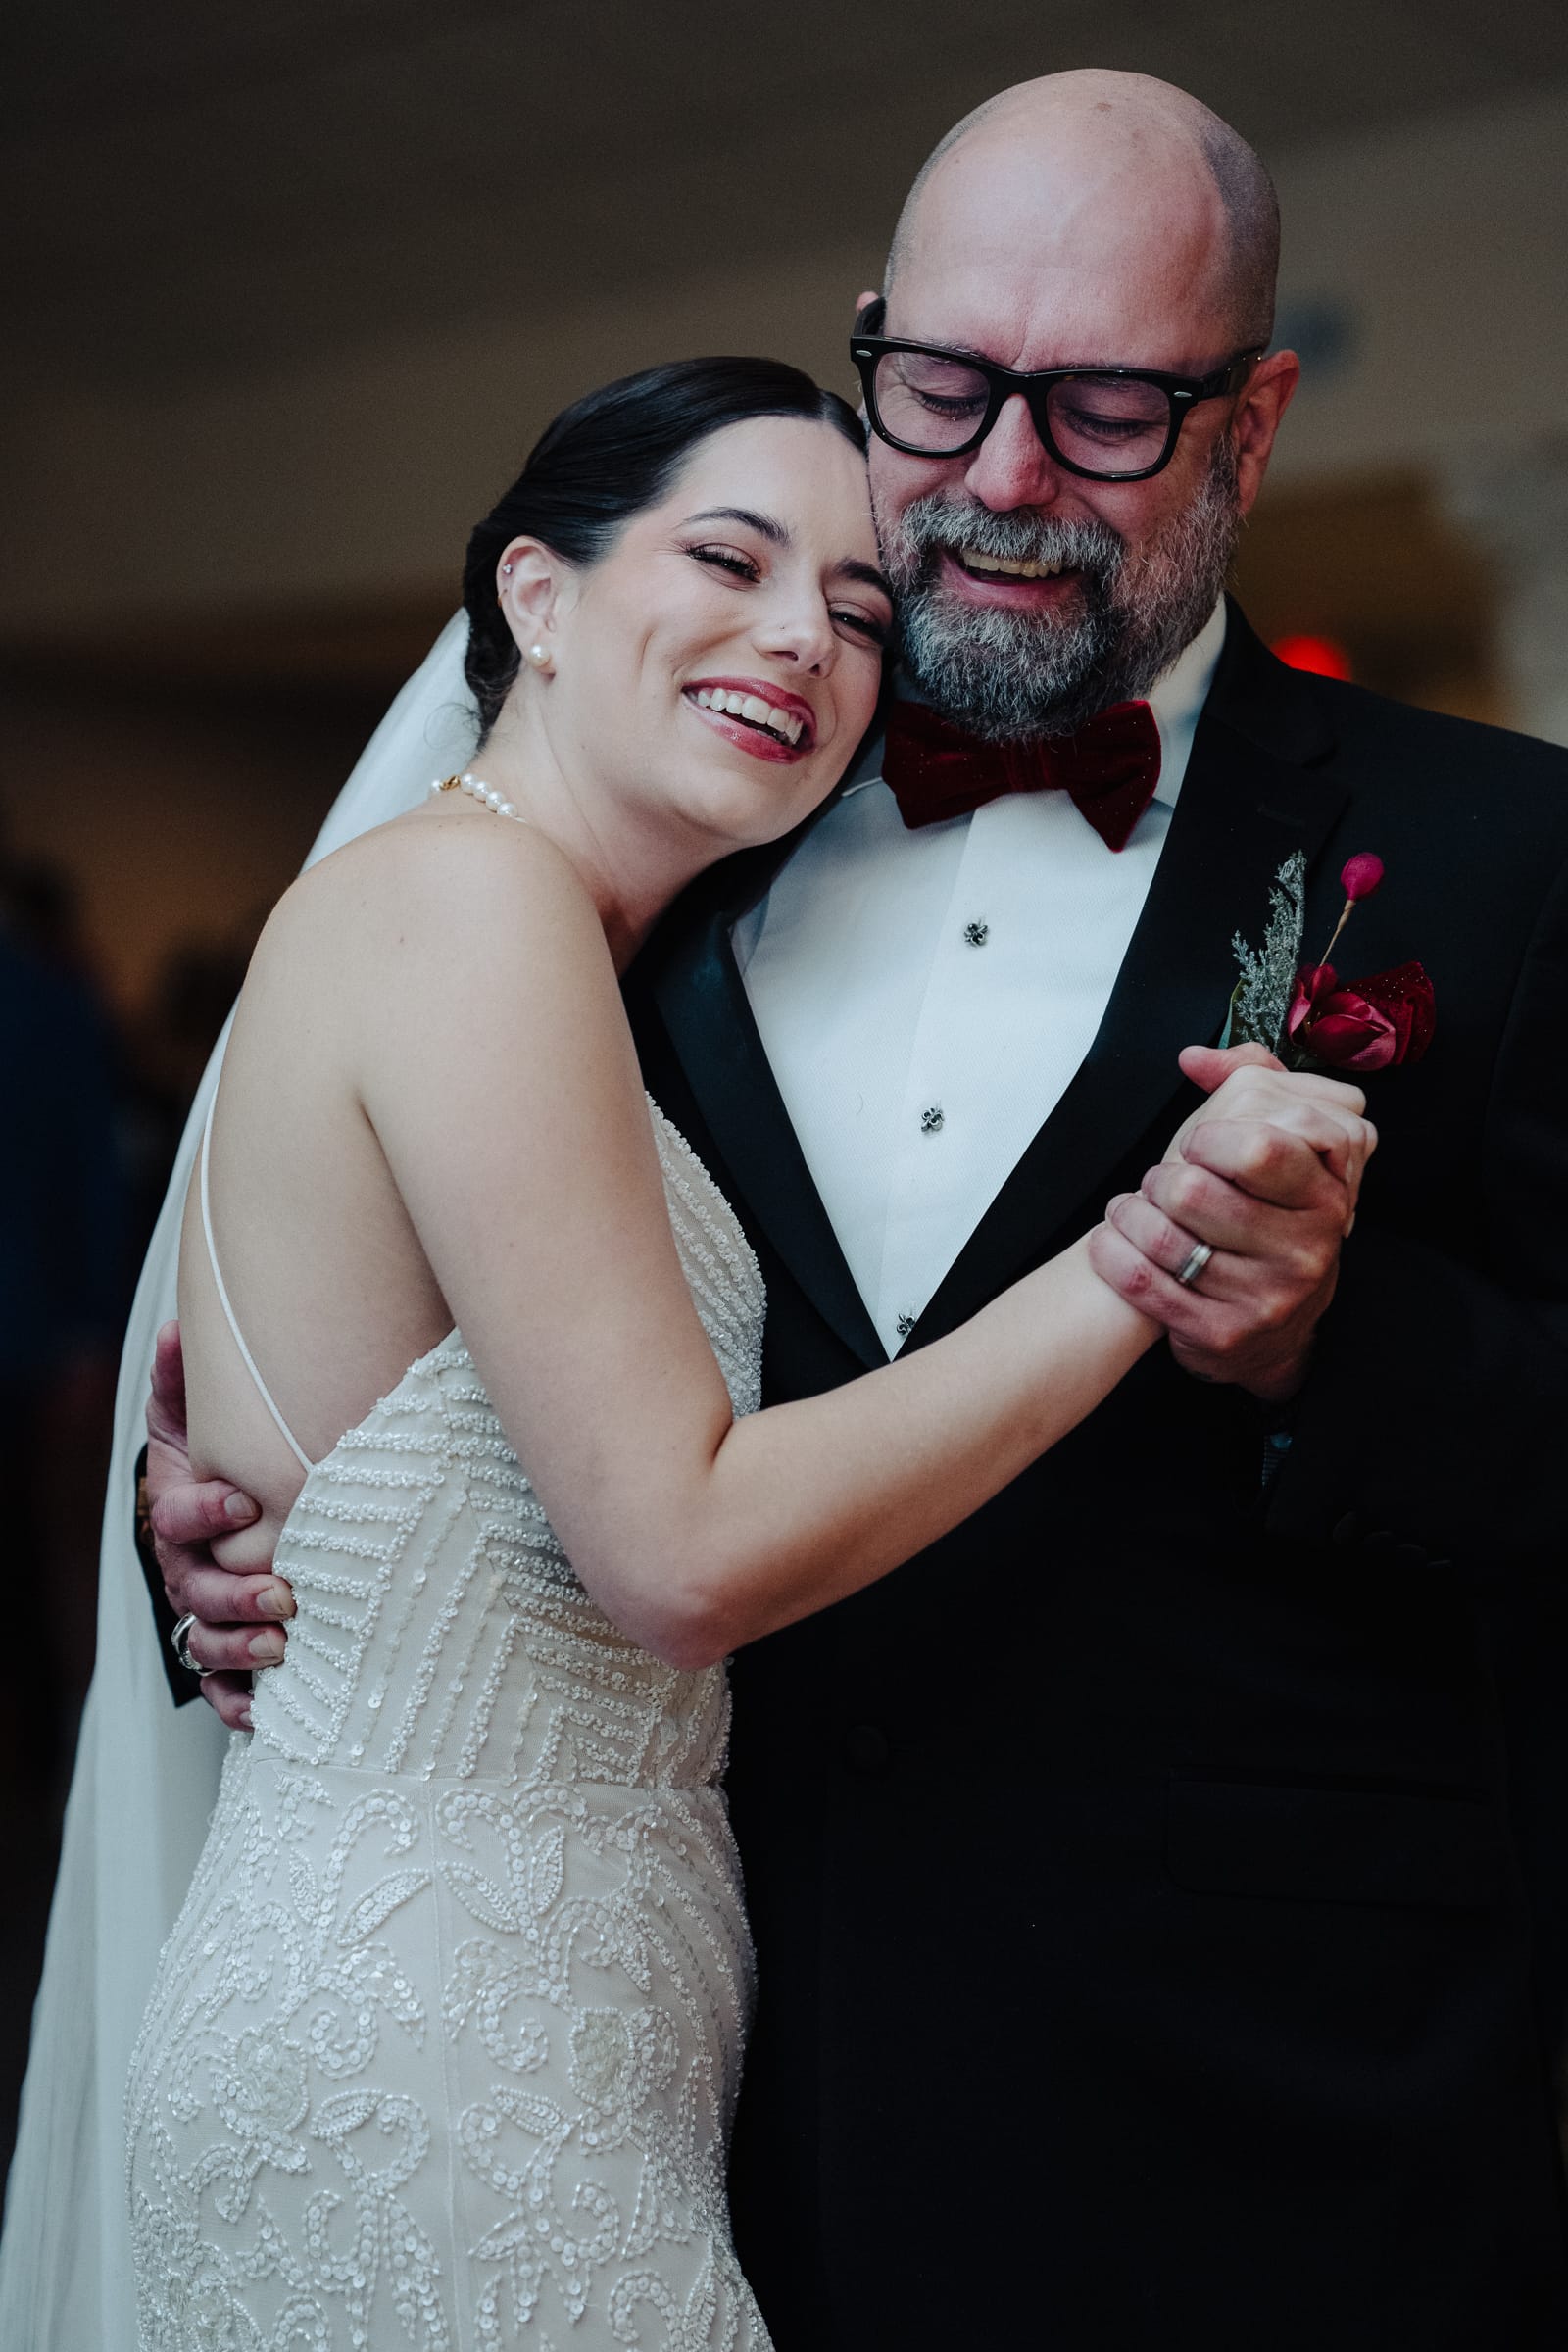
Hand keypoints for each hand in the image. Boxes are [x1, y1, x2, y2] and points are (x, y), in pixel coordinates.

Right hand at [145, 1320, 291, 1730]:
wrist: (217, 1512)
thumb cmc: (214, 1463)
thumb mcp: (194, 1419)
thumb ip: (186, 1381)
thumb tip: (180, 1328)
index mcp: (177, 1513)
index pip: (177, 1516)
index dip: (204, 1512)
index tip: (244, 1503)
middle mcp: (185, 1570)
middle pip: (196, 1591)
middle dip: (235, 1595)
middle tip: (282, 1592)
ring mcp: (201, 1616)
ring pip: (206, 1643)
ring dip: (241, 1649)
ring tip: (281, 1646)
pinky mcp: (223, 1656)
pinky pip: (222, 1690)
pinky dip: (241, 1702)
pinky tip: (267, 1709)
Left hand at [1087, 1043, 1376, 1401]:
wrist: (1270, 1322)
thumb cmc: (1266, 1213)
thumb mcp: (1280, 1142)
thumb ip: (1251, 1079)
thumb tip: (1195, 1058)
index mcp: (1327, 1193)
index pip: (1260, 1147)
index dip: (1210, 1137)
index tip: (1199, 1144)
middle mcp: (1307, 1249)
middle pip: (1193, 1190)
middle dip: (1161, 1177)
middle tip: (1163, 1183)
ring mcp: (1267, 1298)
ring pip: (1159, 1235)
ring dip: (1127, 1212)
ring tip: (1133, 1209)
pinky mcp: (1223, 1334)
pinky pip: (1140, 1281)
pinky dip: (1111, 1251)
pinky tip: (1112, 1239)